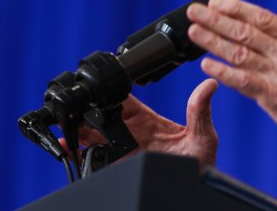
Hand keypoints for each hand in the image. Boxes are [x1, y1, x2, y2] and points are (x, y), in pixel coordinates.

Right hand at [72, 78, 219, 168]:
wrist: (193, 192)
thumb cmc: (201, 165)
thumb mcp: (203, 137)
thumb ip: (200, 111)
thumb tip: (209, 84)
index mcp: (150, 122)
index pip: (124, 102)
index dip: (110, 93)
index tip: (98, 89)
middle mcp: (134, 135)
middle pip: (103, 119)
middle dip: (88, 113)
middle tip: (75, 112)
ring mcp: (124, 152)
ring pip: (94, 137)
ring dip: (79, 132)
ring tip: (67, 130)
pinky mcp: (120, 167)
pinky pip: (95, 161)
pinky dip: (81, 154)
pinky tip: (73, 151)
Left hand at [186, 0, 276, 164]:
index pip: (263, 17)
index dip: (237, 8)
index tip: (217, 2)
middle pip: (246, 32)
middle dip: (216, 19)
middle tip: (195, 11)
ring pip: (240, 53)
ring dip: (213, 41)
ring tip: (194, 32)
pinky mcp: (275, 97)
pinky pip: (243, 81)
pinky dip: (223, 72)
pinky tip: (206, 64)